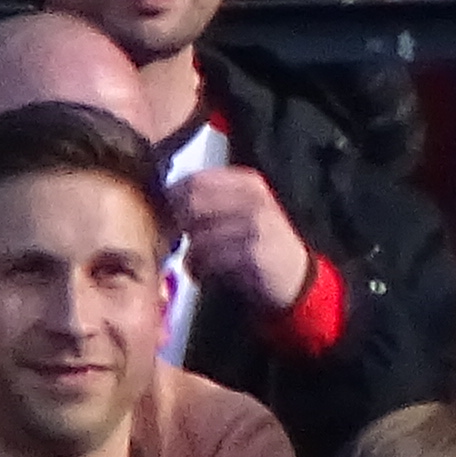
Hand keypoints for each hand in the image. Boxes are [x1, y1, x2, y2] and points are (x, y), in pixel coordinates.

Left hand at [175, 162, 316, 315]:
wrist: (295, 276)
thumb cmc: (255, 243)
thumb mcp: (237, 213)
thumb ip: (205, 202)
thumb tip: (160, 200)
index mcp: (246, 182)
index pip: (193, 180)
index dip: (171, 200)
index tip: (165, 219)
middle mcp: (253, 197)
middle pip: (191, 204)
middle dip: (176, 226)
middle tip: (176, 244)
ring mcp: (255, 224)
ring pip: (196, 237)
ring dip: (189, 255)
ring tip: (197, 263)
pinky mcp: (253, 253)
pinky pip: (208, 260)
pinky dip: (199, 271)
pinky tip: (206, 275)